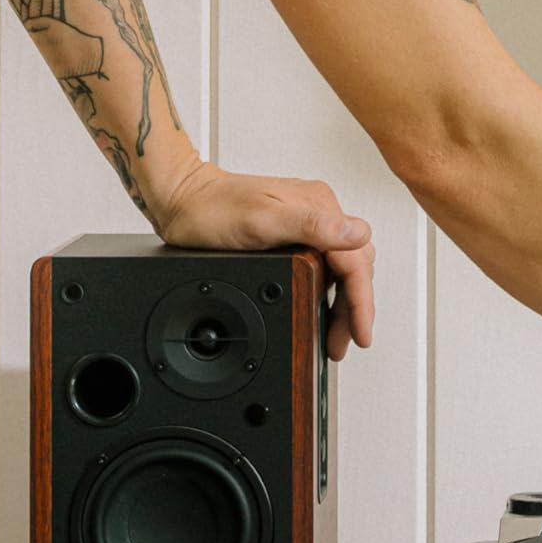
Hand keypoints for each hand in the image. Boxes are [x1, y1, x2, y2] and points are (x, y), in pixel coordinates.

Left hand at [146, 159, 376, 358]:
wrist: (180, 200)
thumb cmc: (210, 211)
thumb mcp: (262, 221)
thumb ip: (312, 226)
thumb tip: (357, 234)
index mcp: (319, 206)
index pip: (355, 260)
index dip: (361, 303)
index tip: (361, 334)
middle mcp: (318, 212)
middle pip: (354, 267)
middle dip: (353, 310)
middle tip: (341, 343)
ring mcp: (307, 223)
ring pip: (342, 268)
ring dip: (342, 303)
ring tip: (332, 335)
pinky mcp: (294, 233)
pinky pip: (324, 264)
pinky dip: (327, 290)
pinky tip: (320, 307)